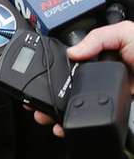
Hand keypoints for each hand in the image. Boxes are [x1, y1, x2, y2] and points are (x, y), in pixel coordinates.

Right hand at [30, 20, 133, 136]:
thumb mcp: (126, 33)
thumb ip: (99, 37)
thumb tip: (73, 52)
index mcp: (103, 53)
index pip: (71, 58)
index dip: (51, 66)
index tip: (35, 74)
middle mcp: (102, 73)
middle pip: (65, 84)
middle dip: (46, 93)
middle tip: (34, 103)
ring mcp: (106, 93)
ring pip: (73, 103)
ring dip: (55, 111)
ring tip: (44, 117)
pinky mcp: (113, 109)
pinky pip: (88, 116)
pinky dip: (74, 123)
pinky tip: (65, 125)